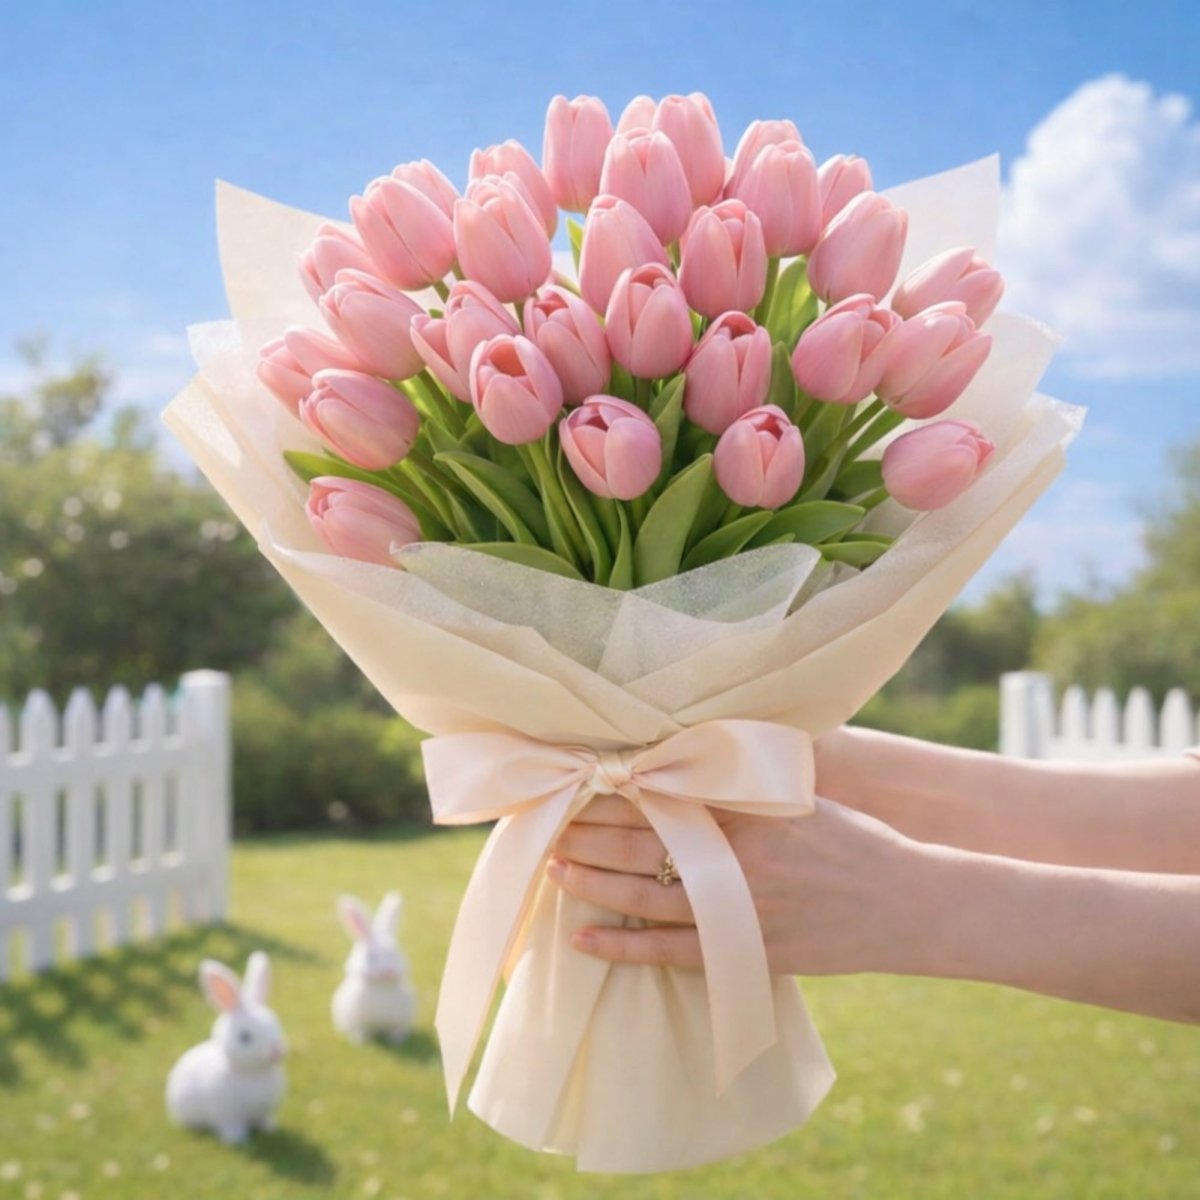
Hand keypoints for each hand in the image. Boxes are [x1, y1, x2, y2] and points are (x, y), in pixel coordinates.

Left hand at [547, 793, 931, 975]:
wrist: (907, 903)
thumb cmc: (854, 839)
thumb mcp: (801, 795)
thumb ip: (743, 781)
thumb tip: (690, 753)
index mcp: (748, 810)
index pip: (663, 794)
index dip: (614, 790)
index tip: (577, 780)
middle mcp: (736, 857)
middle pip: (642, 840)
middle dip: (590, 830)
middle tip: (548, 821)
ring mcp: (738, 910)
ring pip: (644, 894)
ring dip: (593, 880)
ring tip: (553, 868)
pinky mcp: (744, 953)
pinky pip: (668, 952)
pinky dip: (622, 946)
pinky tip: (583, 939)